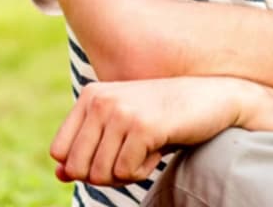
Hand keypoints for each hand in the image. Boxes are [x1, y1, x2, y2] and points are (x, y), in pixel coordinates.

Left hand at [49, 77, 260, 185]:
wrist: (212, 99)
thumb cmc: (164, 117)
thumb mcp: (121, 130)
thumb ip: (89, 149)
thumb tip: (60, 175)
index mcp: (90, 96)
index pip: (59, 152)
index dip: (84, 166)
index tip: (111, 154)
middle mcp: (100, 101)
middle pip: (78, 168)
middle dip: (104, 175)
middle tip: (131, 157)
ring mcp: (120, 112)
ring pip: (100, 174)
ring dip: (127, 173)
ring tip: (147, 148)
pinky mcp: (142, 127)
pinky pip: (126, 173)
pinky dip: (143, 171)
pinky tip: (159, 147)